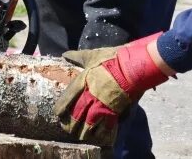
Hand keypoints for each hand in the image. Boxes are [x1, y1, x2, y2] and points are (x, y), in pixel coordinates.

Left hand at [55, 33, 169, 145]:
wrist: (132, 66)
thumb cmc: (112, 59)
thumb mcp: (92, 55)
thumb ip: (77, 57)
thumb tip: (64, 55)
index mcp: (82, 82)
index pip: (65, 101)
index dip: (60, 110)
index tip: (59, 114)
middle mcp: (90, 96)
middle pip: (75, 116)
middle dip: (70, 125)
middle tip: (68, 128)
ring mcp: (102, 105)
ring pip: (88, 125)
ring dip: (83, 131)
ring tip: (81, 134)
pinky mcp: (114, 111)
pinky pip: (104, 128)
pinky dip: (99, 134)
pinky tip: (97, 136)